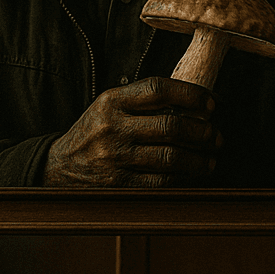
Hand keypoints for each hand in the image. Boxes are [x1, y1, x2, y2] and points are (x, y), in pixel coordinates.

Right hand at [43, 77, 220, 186]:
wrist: (57, 167)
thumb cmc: (94, 132)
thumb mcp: (109, 106)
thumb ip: (143, 102)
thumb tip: (195, 102)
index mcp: (111, 100)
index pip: (158, 89)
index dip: (191, 94)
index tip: (212, 102)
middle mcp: (112, 127)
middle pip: (170, 126)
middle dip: (203, 132)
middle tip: (217, 135)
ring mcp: (114, 157)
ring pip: (170, 157)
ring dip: (199, 159)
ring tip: (211, 158)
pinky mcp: (117, 184)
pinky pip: (160, 181)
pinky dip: (182, 178)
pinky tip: (192, 174)